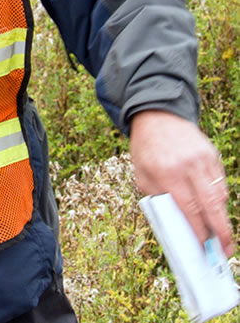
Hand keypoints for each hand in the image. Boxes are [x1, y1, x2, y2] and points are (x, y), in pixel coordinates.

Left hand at [129, 110, 234, 255]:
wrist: (156, 115)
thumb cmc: (146, 149)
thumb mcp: (142, 175)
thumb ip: (158, 199)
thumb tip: (176, 226)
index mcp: (167, 172)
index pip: (189, 208)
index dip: (198, 230)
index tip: (204, 247)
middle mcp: (188, 165)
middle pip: (211, 204)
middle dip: (221, 231)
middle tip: (226, 250)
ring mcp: (203, 158)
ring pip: (220, 194)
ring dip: (222, 216)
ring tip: (221, 234)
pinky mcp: (212, 154)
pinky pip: (220, 181)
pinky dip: (219, 197)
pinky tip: (214, 207)